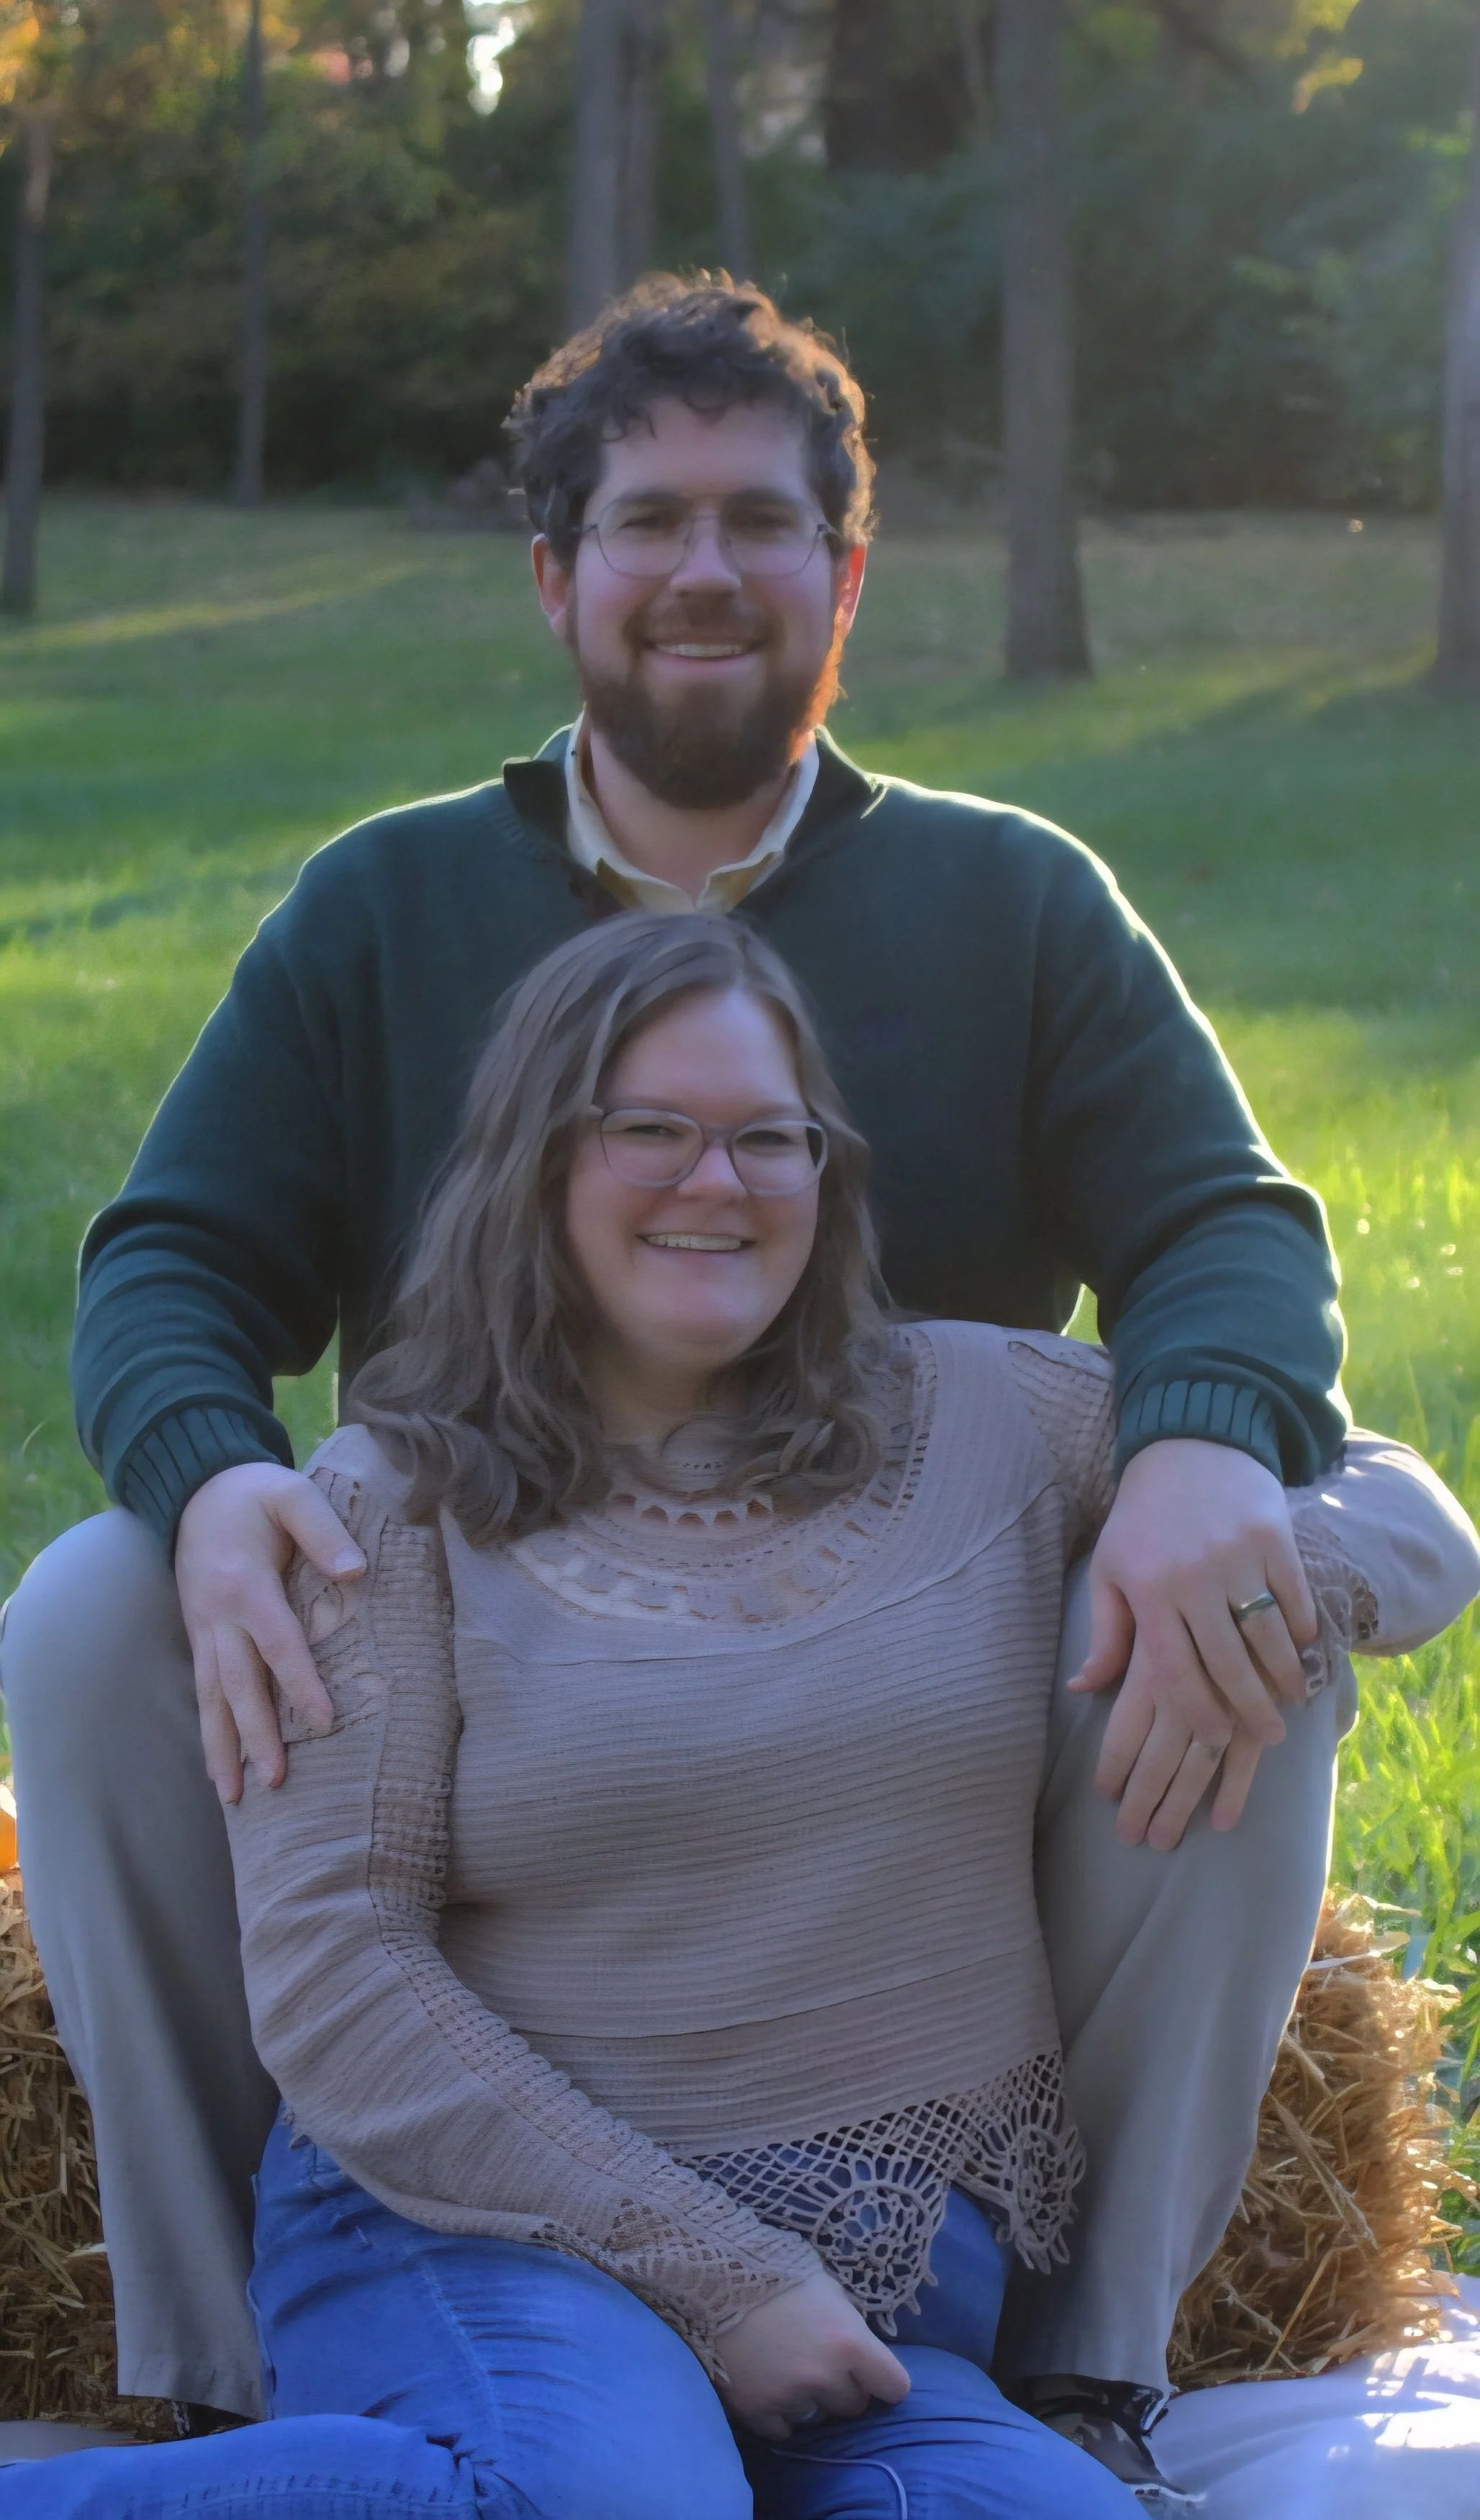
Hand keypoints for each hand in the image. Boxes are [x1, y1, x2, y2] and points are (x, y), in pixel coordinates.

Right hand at [175, 1463, 364, 1803]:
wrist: (193, 1486)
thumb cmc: (252, 1492)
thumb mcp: (291, 1492)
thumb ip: (323, 1530)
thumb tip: (357, 1572)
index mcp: (246, 1583)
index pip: (278, 1643)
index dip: (300, 1683)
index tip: (324, 1722)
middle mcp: (218, 1614)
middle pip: (238, 1684)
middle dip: (256, 1736)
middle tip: (276, 1783)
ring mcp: (202, 1627)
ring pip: (210, 1697)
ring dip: (222, 1748)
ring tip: (234, 1796)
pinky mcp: (198, 1634)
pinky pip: (202, 1689)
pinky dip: (209, 1729)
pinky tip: (218, 1764)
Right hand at [717, 2269, 909, 2442]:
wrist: (713, 2277)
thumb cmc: (777, 2274)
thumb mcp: (827, 2290)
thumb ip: (850, 2325)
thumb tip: (864, 2354)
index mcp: (849, 2342)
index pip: (894, 2387)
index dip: (883, 2380)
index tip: (871, 2375)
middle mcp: (824, 2376)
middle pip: (854, 2406)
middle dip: (842, 2388)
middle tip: (819, 2362)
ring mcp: (789, 2397)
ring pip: (818, 2419)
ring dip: (808, 2400)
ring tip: (786, 2367)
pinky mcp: (756, 2411)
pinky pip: (783, 2430)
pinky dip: (778, 2413)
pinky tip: (766, 2384)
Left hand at [1072, 1440, 1316, 1848]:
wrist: (1188, 1443)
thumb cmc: (1142, 1517)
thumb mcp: (1111, 1569)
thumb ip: (1106, 1634)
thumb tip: (1084, 1692)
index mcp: (1149, 1591)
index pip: (1176, 1671)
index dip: (1198, 1712)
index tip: (1214, 1739)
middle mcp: (1193, 1577)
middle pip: (1228, 1663)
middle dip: (1249, 1709)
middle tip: (1267, 1737)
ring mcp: (1237, 1556)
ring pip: (1267, 1636)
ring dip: (1283, 1675)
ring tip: (1289, 1701)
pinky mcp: (1273, 1537)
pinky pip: (1293, 1597)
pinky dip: (1300, 1629)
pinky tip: (1302, 1650)